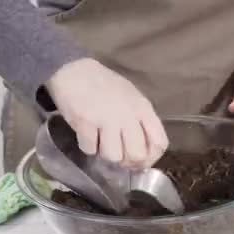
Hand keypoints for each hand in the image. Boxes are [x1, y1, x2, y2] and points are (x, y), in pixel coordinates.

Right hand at [45, 58, 166, 168]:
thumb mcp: (133, 98)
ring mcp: (107, 119)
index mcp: (143, 109)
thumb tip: (144, 154)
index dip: (152, 158)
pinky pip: (90, 150)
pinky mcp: (85, 123)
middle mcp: (128, 115)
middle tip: (120, 157)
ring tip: (102, 143)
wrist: (74, 70)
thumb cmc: (106, 86)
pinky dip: (88, 147)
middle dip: (128, 162)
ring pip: (114, 157)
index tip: (142, 161)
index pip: (159, 143)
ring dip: (106, 155)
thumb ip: (141, 122)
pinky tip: (87, 136)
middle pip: (137, 155)